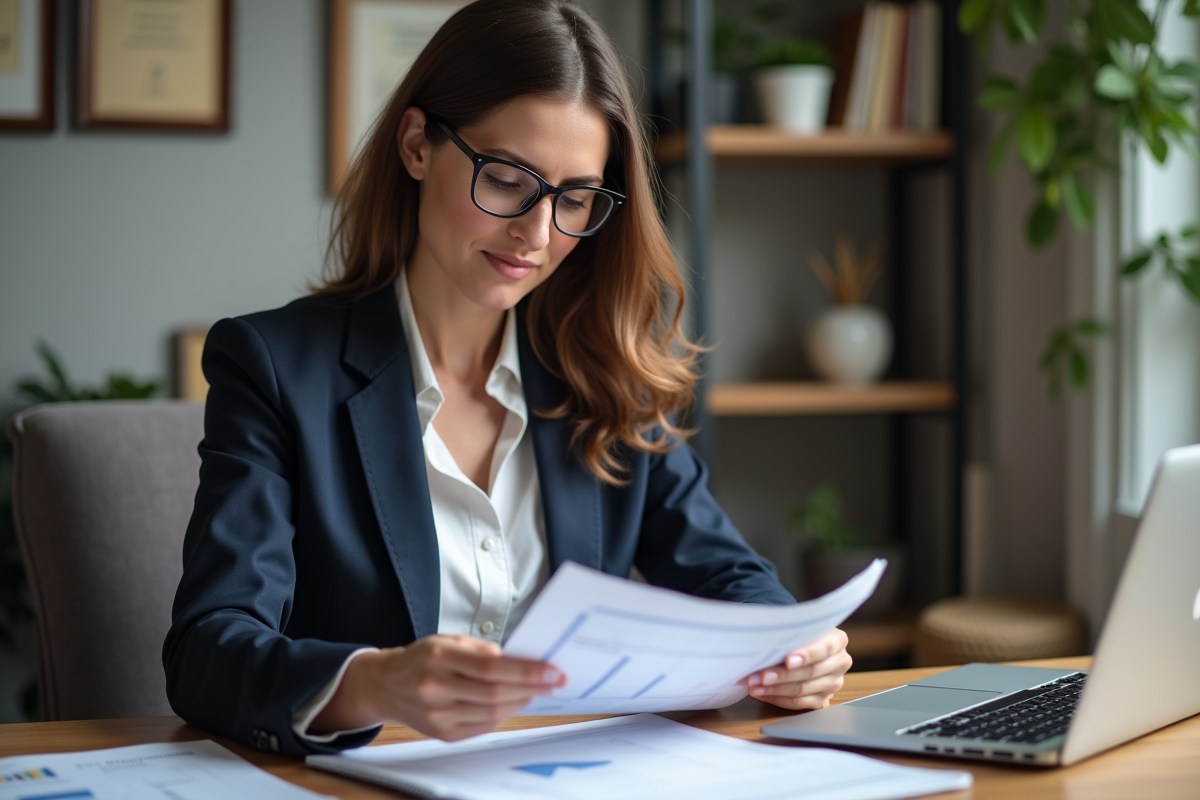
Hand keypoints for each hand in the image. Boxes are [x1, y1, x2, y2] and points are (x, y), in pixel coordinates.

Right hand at [311, 634, 565, 740]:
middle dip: (531, 687)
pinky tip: (514, 702)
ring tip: (538, 690)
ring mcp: (437, 714)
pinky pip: (482, 726)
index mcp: (438, 656)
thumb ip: (480, 650)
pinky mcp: (441, 733)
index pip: (490, 667)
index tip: (551, 670)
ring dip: (520, 701)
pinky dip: (503, 714)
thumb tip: (517, 661)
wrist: (384, 685)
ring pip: (491, 712)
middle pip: (494, 693)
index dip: (525, 671)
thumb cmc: (421, 657)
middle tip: (554, 680)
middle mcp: (435, 687)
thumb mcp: (448, 639)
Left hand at [738, 628, 850, 710]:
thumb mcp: (798, 625)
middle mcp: (839, 663)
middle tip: (760, 676)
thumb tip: (764, 639)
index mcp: (838, 641)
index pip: (824, 649)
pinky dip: (778, 698)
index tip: (788, 660)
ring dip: (775, 689)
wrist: (804, 644)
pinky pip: (799, 703)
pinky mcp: (823, 699)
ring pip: (803, 690)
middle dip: (782, 675)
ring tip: (754, 685)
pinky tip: (763, 693)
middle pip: (811, 672)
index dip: (806, 655)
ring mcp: (833, 683)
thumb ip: (790, 632)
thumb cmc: (798, 633)